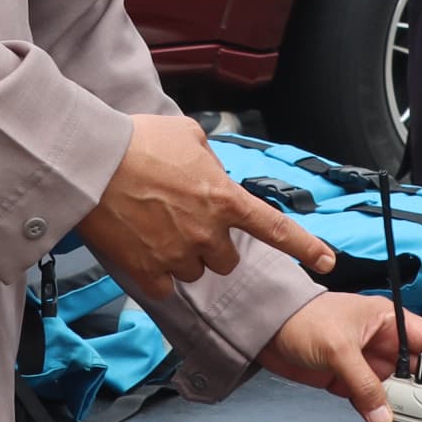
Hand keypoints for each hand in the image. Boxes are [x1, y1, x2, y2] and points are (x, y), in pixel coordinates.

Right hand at [78, 115, 337, 299]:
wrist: (93, 163)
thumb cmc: (138, 141)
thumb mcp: (189, 135)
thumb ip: (211, 159)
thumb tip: (212, 172)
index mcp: (225, 198)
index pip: (276, 229)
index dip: (306, 247)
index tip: (327, 262)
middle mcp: (208, 233)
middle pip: (227, 260)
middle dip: (212, 245)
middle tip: (183, 221)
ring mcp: (178, 256)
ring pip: (194, 272)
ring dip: (183, 256)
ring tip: (154, 227)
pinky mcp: (149, 273)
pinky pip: (164, 286)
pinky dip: (155, 272)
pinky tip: (141, 246)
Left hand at [260, 292, 421, 421]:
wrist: (266, 329)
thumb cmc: (301, 317)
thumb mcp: (338, 348)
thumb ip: (364, 384)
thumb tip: (384, 415)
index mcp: (388, 320)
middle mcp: (381, 342)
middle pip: (421, 370)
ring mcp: (367, 363)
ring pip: (400, 390)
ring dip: (412, 409)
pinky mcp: (350, 381)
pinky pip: (375, 401)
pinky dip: (384, 415)